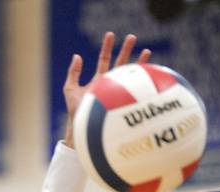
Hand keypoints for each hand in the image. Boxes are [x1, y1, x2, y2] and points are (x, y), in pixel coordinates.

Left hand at [62, 32, 150, 147]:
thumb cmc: (76, 111)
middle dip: (126, 49)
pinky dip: (142, 81)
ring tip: (147, 51)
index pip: (104, 59)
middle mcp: (110, 83)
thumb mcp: (70, 89)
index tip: (111, 34)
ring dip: (138, 63)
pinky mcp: (124, 100)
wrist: (84, 128)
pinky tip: (149, 73)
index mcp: (99, 79)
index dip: (107, 47)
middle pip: (120, 63)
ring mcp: (118, 92)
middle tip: (132, 37)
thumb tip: (77, 55)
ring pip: (130, 74)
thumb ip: (73, 73)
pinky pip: (135, 89)